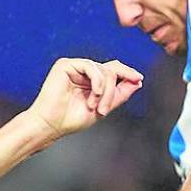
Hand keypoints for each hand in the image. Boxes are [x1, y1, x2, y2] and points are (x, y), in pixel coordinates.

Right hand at [26, 58, 142, 137]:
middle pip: (111, 70)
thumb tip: (137, 81)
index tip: (139, 79)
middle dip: (115, 89)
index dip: (127, 73)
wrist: (52, 125)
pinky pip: (91, 67)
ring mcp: (75, 67)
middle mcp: (84, 72)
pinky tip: (94, 95)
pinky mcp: (66, 65)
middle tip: (107, 109)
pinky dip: (97, 82)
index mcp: (92, 80)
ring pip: (103, 71)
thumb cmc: (72, 119)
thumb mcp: (104, 107)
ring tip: (96, 108)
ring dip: (105, 92)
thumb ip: (120, 94)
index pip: (113, 70)